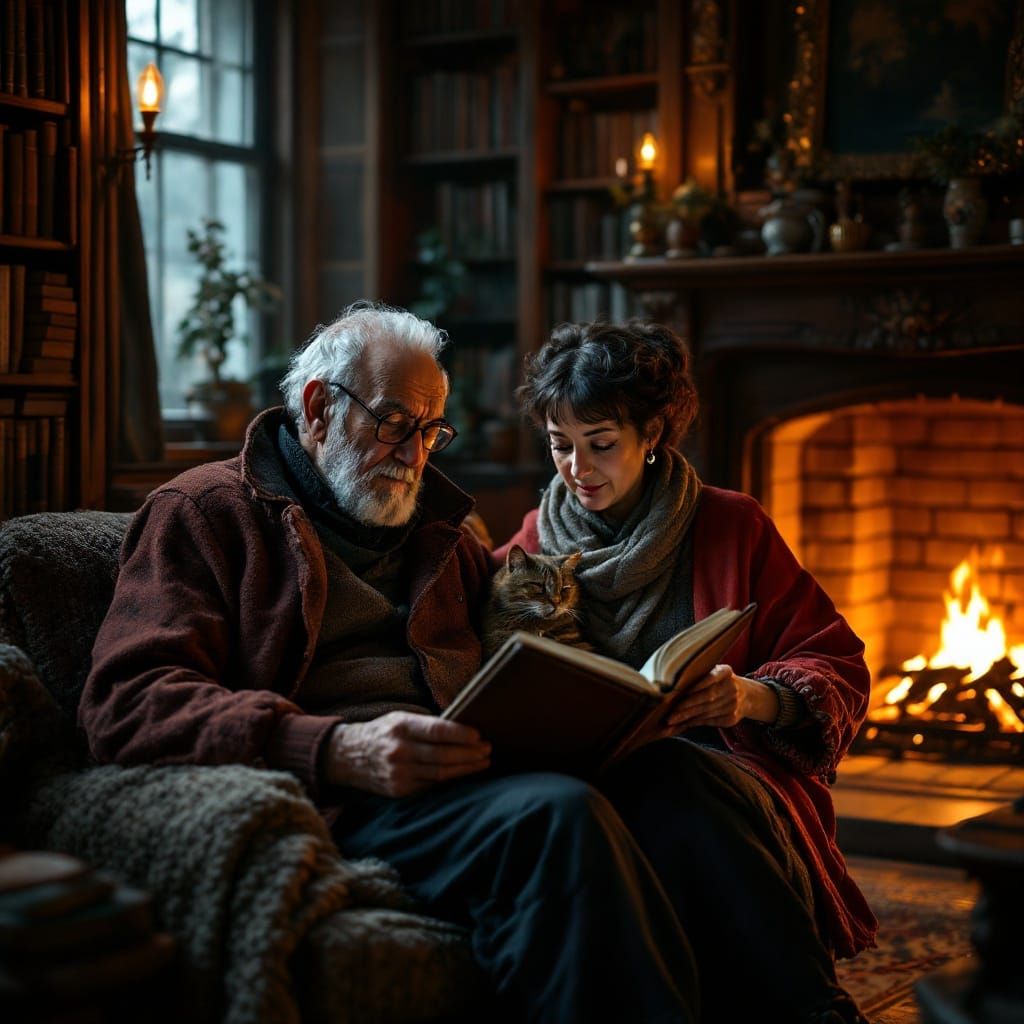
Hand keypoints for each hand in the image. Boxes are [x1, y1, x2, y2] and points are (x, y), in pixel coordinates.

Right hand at [323, 711, 491, 796]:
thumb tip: (462, 728)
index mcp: (401, 727)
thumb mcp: (400, 719)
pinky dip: (449, 780)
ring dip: (465, 768)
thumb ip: (426, 724)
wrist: (347, 756)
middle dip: (469, 754)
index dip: (460, 734)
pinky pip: (430, 786)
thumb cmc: (382, 732)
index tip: (478, 735)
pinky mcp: (399, 790)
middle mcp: (399, 750)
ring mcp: (398, 773)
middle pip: (442, 755)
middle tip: (488, 749)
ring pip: (440, 774)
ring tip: (483, 762)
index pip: (436, 731)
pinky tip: (464, 774)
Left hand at [666, 664, 779, 730]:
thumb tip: (671, 680)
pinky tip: (681, 725)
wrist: (746, 696)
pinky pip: (709, 722)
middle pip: (707, 697)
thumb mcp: (714, 672)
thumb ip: (699, 674)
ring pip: (706, 712)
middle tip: (669, 714)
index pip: (710, 677)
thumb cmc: (718, 682)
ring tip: (671, 722)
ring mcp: (733, 704)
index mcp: (725, 672)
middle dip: (686, 706)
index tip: (678, 690)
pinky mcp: (731, 718)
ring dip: (687, 718)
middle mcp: (731, 687)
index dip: (696, 685)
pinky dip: (694, 723)